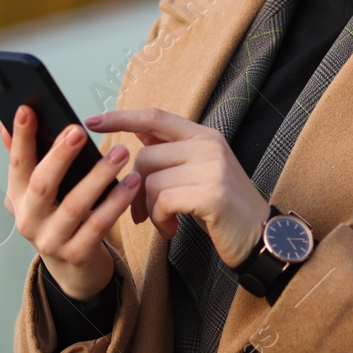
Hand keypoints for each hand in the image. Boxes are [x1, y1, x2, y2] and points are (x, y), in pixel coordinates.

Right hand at [0, 105, 142, 300]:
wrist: (73, 270)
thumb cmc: (57, 219)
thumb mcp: (36, 193)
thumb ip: (23, 159)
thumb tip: (5, 124)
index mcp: (17, 198)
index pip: (17, 163)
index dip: (21, 137)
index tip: (26, 109)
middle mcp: (28, 220)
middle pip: (42, 184)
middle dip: (60, 155)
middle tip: (78, 130)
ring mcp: (51, 241)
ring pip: (75, 205)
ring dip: (99, 176)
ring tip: (120, 153)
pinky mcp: (77, 254)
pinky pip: (99, 225)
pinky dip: (116, 202)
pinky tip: (131, 183)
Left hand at [83, 107, 270, 267]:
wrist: (260, 235)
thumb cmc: (223, 207)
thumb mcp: (198, 170)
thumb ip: (171, 150)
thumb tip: (138, 132)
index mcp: (203, 136)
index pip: (155, 116)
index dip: (121, 117)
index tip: (91, 120)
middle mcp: (208, 145)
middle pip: (145, 156)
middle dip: (134, 189)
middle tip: (141, 213)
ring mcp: (212, 168)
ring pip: (151, 182)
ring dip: (149, 209)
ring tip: (163, 223)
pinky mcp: (211, 194)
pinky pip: (163, 201)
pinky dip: (160, 220)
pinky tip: (171, 230)